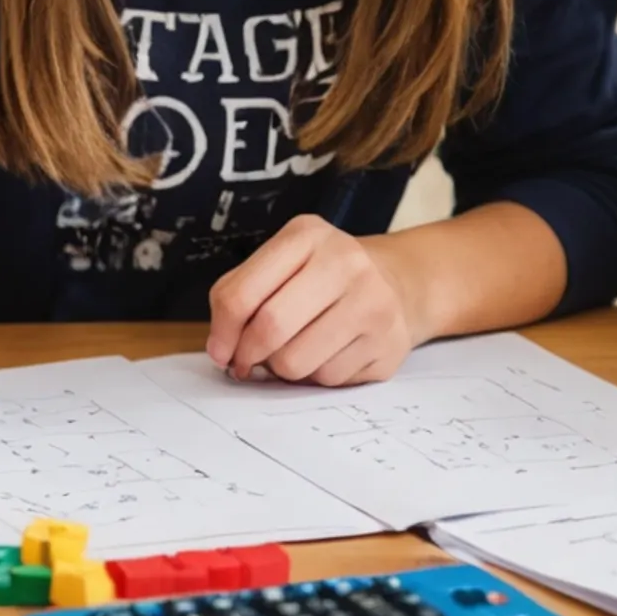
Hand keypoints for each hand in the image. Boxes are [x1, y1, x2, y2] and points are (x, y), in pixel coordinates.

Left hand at [206, 214, 423, 385]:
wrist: (396, 282)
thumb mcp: (281, 263)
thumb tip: (221, 349)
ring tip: (295, 350)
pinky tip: (328, 354)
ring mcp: (373, 303)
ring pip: (298, 363)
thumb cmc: (323, 276)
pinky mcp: (389, 343)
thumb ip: (240, 294)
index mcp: (307, 236)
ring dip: (284, 368)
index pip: (242, 293)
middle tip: (248, 360)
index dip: (223, 332)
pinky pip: (329, 380)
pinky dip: (318, 376)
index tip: (220, 350)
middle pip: (271, 328)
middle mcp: (346, 263)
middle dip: (249, 354)